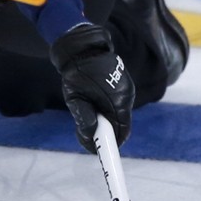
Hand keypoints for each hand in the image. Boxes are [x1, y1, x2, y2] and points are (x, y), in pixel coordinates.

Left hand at [49, 24, 134, 151]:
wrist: (82, 47)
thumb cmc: (75, 72)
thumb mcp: (74, 97)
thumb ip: (83, 116)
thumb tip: (91, 135)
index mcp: (117, 100)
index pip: (122, 132)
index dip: (112, 144)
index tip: (102, 153)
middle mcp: (126, 95)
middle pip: (121, 125)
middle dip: (107, 133)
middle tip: (89, 138)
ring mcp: (126, 89)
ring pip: (119, 115)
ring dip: (107, 120)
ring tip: (89, 114)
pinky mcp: (123, 85)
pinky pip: (118, 104)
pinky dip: (108, 110)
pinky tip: (95, 104)